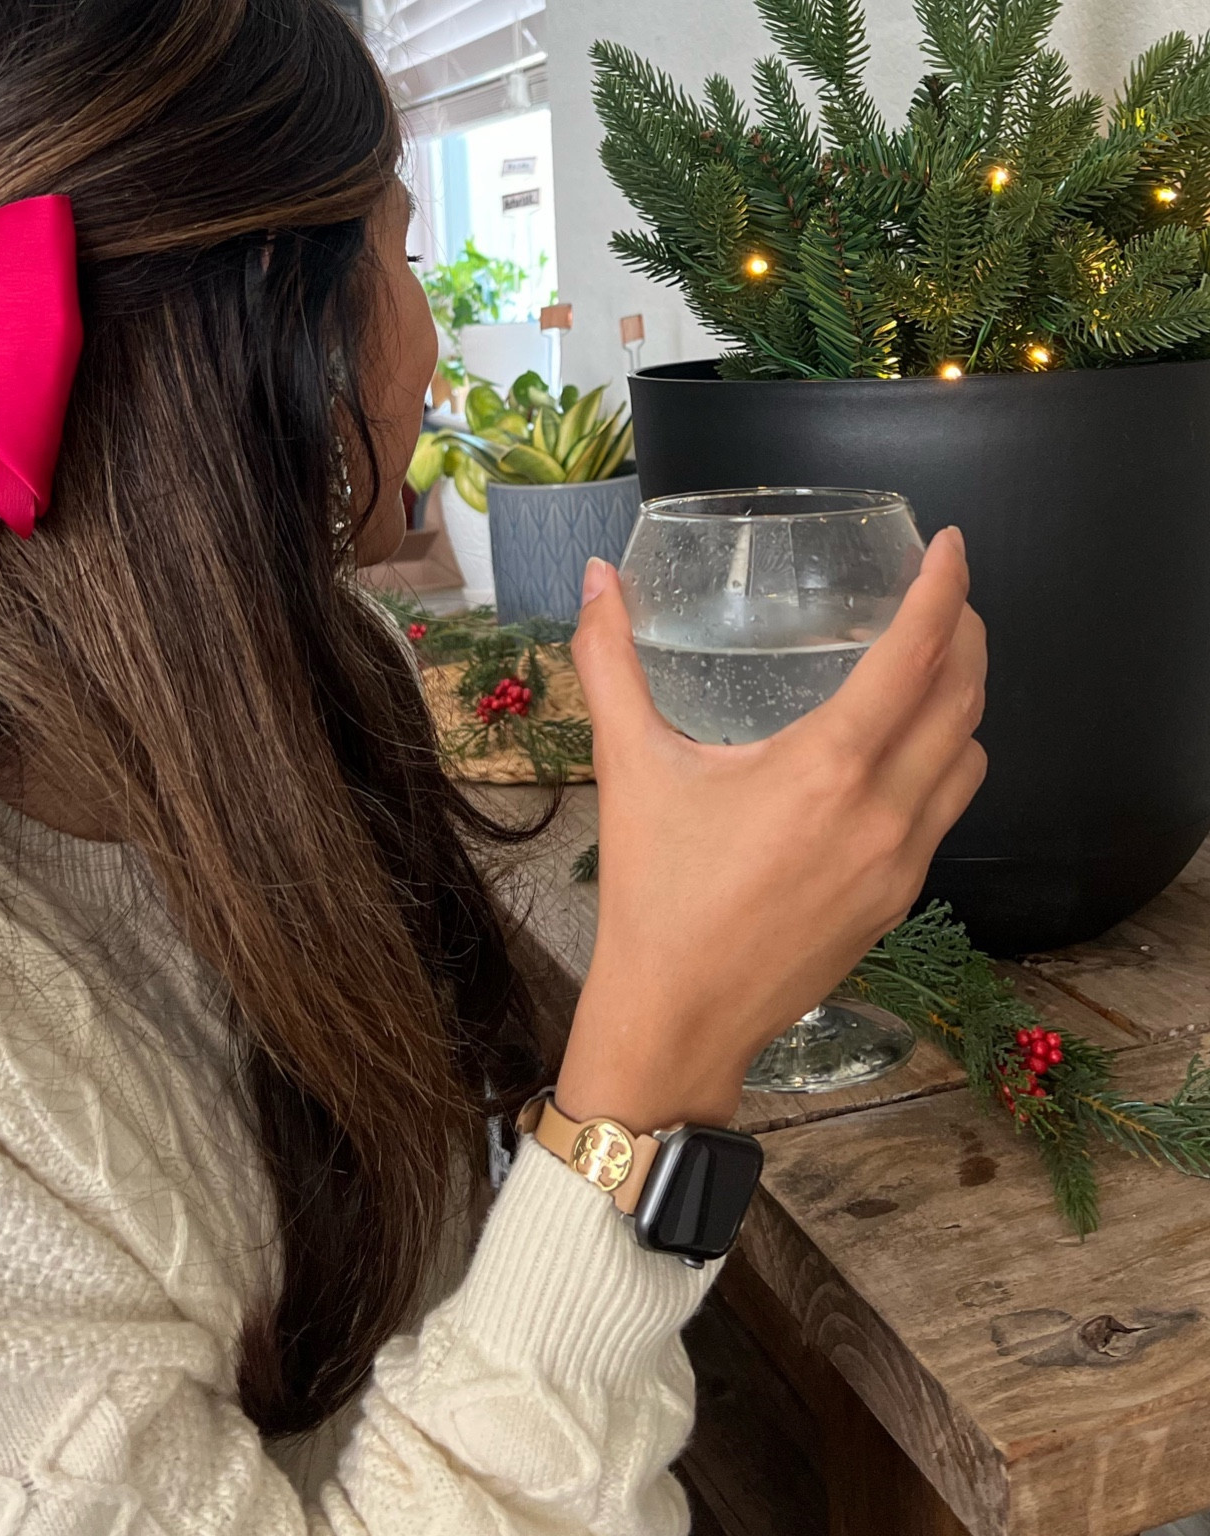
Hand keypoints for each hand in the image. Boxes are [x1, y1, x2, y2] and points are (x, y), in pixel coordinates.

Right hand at [556, 527, 985, 1132]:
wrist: (678, 1019)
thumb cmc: (653, 893)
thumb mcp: (628, 766)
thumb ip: (610, 660)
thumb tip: (595, 577)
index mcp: (827, 768)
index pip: (915, 655)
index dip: (944, 590)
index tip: (951, 545)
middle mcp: (883, 810)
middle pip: (963, 698)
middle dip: (965, 632)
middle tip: (944, 591)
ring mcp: (902, 861)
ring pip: (970, 755)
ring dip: (964, 698)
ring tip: (934, 662)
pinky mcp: (900, 899)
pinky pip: (947, 808)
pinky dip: (946, 758)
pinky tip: (904, 747)